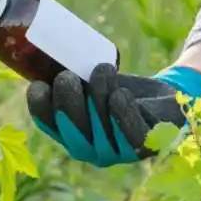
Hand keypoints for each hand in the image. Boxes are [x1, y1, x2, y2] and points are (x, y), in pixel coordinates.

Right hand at [26, 63, 200, 166]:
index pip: (49, 126)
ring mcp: (119, 153)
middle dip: (66, 101)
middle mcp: (91, 151)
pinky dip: (122, 111)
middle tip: (68, 75)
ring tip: (103, 69)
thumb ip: (68, 76)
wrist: (164, 99)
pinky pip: (131, 134)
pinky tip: (119, 95)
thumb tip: (37, 48)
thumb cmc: (119, 88)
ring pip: (101, 125)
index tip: (38, 84)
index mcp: (71, 135)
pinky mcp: (147, 145)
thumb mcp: (90, 82)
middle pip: (73, 129)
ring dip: (98, 94)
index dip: (40, 108)